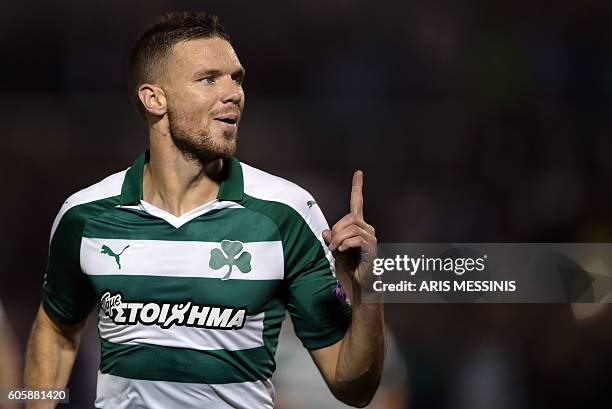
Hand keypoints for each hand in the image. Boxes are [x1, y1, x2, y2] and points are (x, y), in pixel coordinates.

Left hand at [322, 171, 376, 290]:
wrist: (359, 284)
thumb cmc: (348, 267)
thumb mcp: (335, 250)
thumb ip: (331, 239)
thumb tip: (325, 232)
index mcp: (359, 225)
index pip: (358, 202)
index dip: (357, 187)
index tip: (358, 172)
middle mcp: (368, 228)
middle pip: (349, 218)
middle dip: (336, 230)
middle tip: (331, 246)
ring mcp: (371, 237)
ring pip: (351, 228)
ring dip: (338, 239)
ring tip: (335, 250)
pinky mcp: (372, 248)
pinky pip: (356, 238)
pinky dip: (345, 244)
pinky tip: (342, 251)